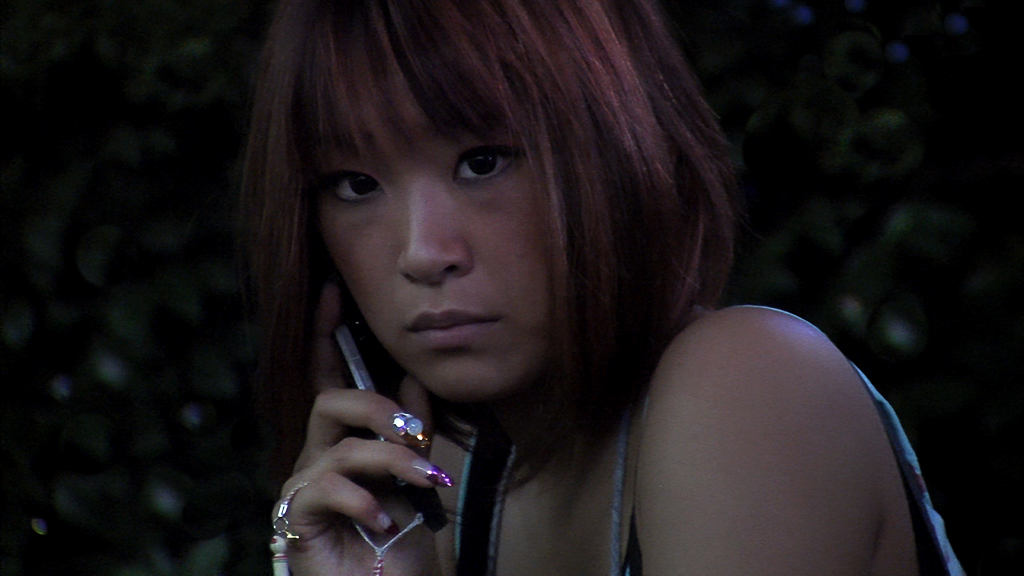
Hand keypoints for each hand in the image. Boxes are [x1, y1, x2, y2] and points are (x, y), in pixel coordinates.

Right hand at [275, 283, 447, 574]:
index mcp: (344, 440)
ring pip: (340, 446)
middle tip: (419, 435)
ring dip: (393, 461)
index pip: (330, 376)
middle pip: (331, 401)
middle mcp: (318, 456)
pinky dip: (364, 500)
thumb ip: (412, 428)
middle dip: (379, 409)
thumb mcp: (416, 475)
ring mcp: (305, 486)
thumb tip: (412, 378)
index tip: (334, 289)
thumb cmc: (399, 538)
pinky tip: (386, 520)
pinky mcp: (297, 517)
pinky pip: (326, 488)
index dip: (328, 333)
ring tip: (427, 484)